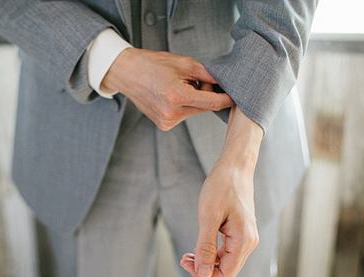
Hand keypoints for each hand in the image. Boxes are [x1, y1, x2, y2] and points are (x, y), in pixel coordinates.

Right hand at [102, 48, 234, 130]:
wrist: (127, 73)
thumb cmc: (153, 65)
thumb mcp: (184, 63)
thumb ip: (207, 75)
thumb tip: (225, 83)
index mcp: (177, 96)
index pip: (213, 103)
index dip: (227, 99)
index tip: (236, 96)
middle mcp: (171, 113)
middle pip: (205, 108)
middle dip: (208, 95)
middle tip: (198, 81)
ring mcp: (166, 121)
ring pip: (195, 112)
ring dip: (196, 101)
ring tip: (180, 87)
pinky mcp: (163, 125)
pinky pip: (184, 115)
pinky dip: (185, 106)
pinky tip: (173, 96)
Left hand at [179, 106, 262, 276]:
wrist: (234, 167)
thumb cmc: (221, 187)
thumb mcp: (208, 217)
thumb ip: (206, 247)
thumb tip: (203, 273)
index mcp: (243, 241)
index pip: (225, 275)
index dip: (204, 275)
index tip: (185, 262)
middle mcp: (249, 243)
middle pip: (226, 272)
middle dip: (204, 270)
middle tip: (183, 258)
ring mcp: (246, 239)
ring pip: (226, 264)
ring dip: (206, 263)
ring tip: (186, 255)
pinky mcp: (240, 233)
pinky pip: (227, 253)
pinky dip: (211, 254)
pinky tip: (197, 249)